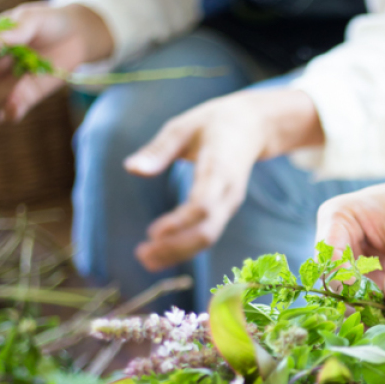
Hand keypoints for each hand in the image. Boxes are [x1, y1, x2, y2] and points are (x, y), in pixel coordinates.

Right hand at [0, 2, 112, 121]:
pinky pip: (11, 112)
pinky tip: (15, 109)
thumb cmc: (47, 22)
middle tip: (7, 58)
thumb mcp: (31, 19)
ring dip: (2, 88)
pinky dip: (10, 113)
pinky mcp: (26, 97)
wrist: (75, 35)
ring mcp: (7, 82)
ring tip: (24, 72)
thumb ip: (12, 32)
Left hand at [125, 86, 322, 270]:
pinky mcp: (225, 211)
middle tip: (142, 254)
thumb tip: (131, 169)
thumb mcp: (182, 127)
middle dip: (175, 247)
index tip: (153, 233)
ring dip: (177, 253)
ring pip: (207, 238)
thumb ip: (158, 150)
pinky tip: (160, 253)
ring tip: (145, 260)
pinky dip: (184, 248)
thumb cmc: (213, 124)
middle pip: (206, 231)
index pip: (203, 204)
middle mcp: (228, 192)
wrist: (253, 126)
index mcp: (219, 168)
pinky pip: (207, 235)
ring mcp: (229, 204)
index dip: (179, 223)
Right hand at [315, 164, 384, 317]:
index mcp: (339, 219)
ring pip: (357, 301)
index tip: (363, 296)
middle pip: (338, 284)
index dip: (341, 279)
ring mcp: (360, 267)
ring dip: (377, 316)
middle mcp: (343, 244)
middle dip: (359, 306)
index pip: (328, 256)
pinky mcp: (379, 283)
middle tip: (383, 324)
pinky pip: (378, 307)